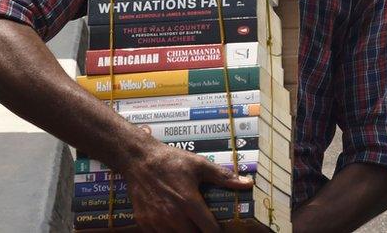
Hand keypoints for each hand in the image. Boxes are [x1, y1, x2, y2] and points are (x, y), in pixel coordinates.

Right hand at [121, 141, 252, 231]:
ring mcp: (157, 222)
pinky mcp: (144, 223)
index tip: (221, 229)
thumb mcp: (199, 164)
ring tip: (190, 224)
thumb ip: (224, 176)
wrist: (139, 160)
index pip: (210, 230)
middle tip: (205, 226)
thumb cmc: (171, 161)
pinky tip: (174, 225)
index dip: (218, 232)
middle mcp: (173, 216)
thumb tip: (248, 184)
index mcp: (189, 202)